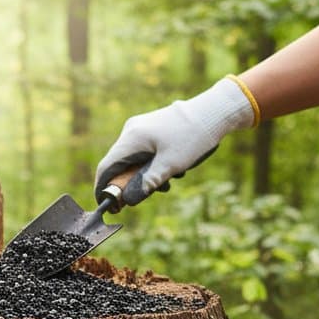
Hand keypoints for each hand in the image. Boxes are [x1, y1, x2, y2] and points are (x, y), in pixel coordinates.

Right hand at [94, 77, 256, 205]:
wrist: (215, 111)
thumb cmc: (193, 137)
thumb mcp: (170, 165)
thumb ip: (147, 183)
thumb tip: (128, 201)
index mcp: (132, 138)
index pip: (106, 167)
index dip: (103, 189)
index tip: (110, 207)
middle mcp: (131, 131)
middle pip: (118, 165)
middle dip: (130, 184)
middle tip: (147, 195)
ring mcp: (141, 128)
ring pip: (132, 160)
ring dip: (145, 176)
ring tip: (168, 181)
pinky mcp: (151, 129)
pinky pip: (143, 152)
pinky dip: (152, 165)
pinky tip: (172, 169)